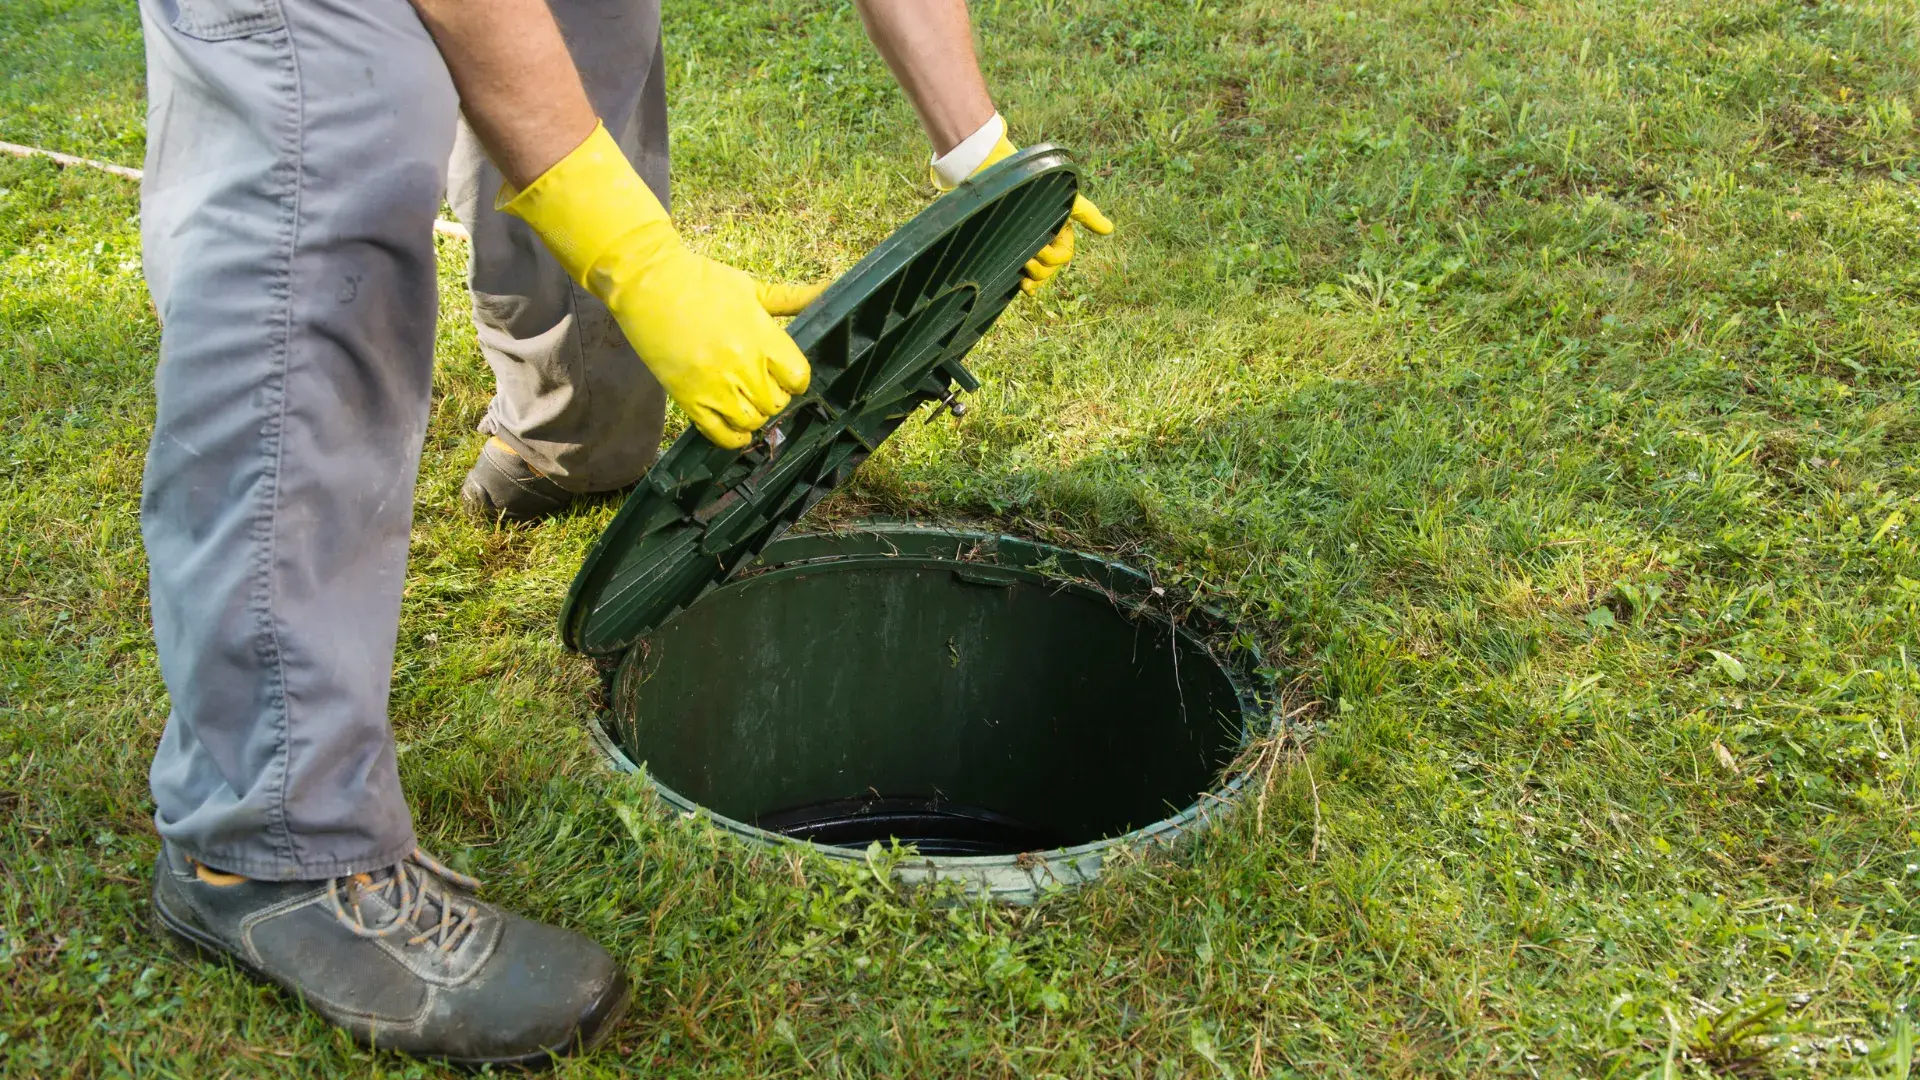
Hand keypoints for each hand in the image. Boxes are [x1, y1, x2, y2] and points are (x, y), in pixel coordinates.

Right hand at [501, 124, 821, 448]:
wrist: (648, 282)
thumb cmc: (702, 281)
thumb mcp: (752, 287)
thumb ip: (792, 299)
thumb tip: (831, 291)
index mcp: (762, 336)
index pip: (799, 377)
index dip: (795, 379)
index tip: (786, 374)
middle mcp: (742, 364)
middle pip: (777, 402)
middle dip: (774, 395)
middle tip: (763, 384)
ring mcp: (715, 384)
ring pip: (752, 421)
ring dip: (755, 415)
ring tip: (746, 400)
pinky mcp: (688, 398)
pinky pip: (720, 435)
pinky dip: (734, 437)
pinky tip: (737, 429)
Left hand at [943, 133, 1114, 295]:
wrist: (1004, 178)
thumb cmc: (1037, 185)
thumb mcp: (1066, 199)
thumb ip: (1087, 215)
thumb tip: (1109, 230)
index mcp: (1060, 231)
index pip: (1062, 255)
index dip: (1052, 259)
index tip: (1039, 251)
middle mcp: (1046, 240)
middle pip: (1050, 268)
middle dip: (1041, 270)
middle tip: (1026, 261)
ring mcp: (1028, 246)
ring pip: (1038, 273)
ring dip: (1033, 278)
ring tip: (1021, 274)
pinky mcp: (1012, 249)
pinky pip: (1022, 273)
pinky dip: (1027, 284)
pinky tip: (1023, 289)